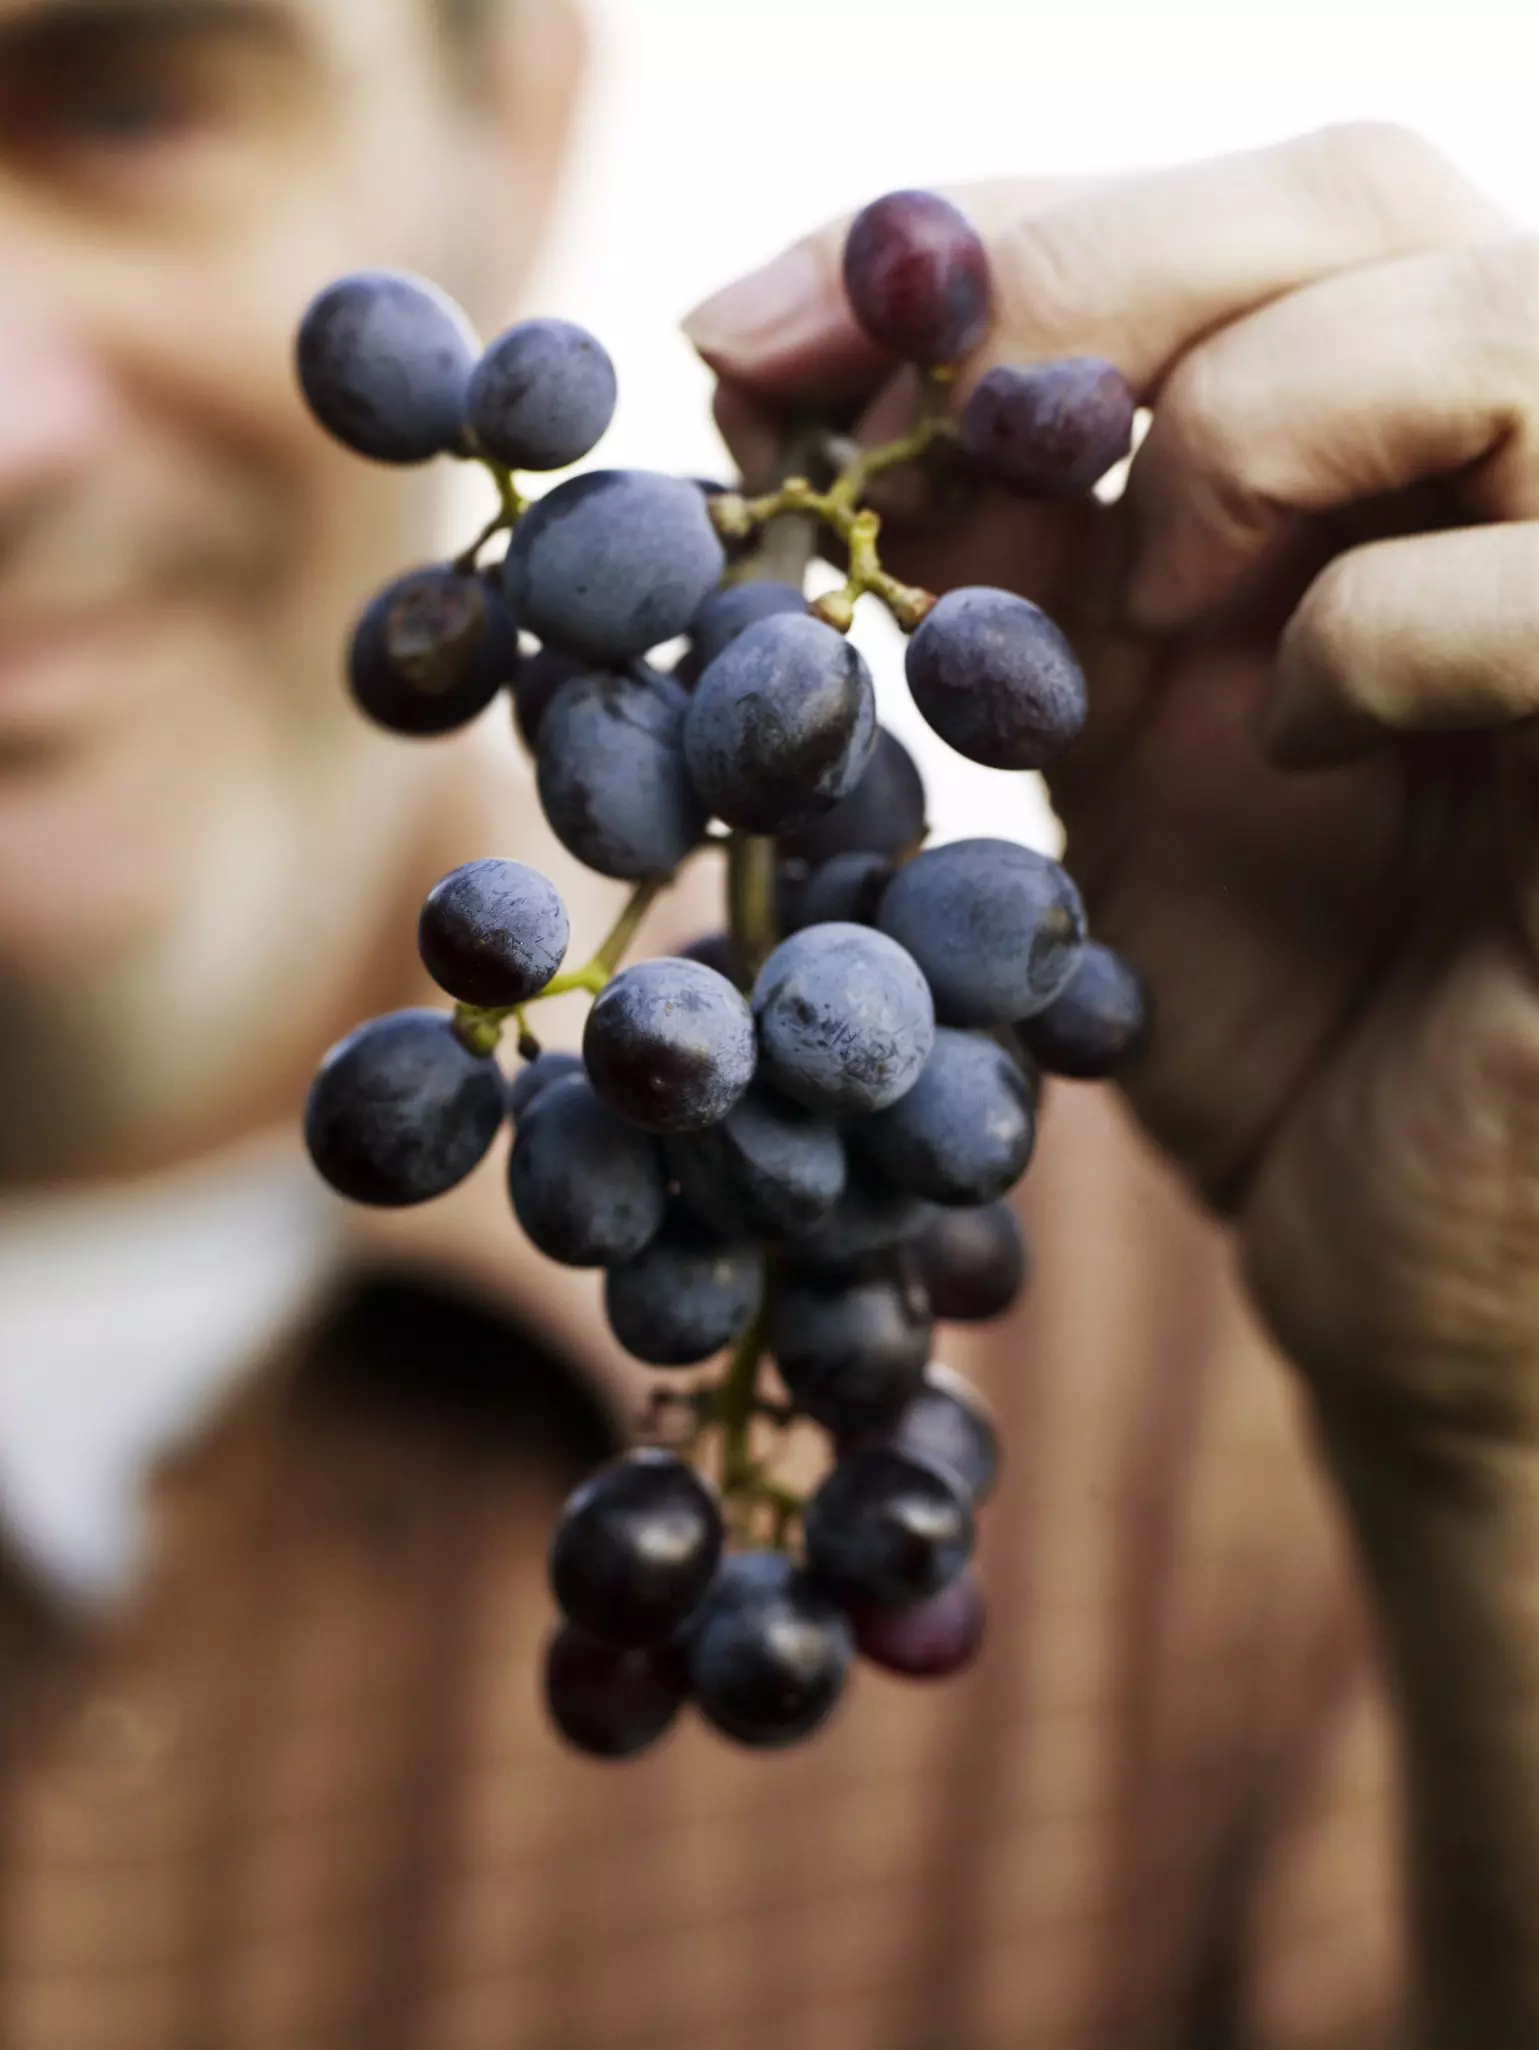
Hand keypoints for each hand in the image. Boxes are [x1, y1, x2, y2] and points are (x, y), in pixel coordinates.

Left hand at [688, 125, 1538, 1443]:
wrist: (1399, 1254)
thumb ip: (1000, 546)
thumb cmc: (1269, 1005)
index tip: (745, 340)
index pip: (1236, 211)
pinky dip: (1376, 630)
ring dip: (1241, 432)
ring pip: (1499, 318)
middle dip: (1074, 286)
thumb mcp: (1102, 742)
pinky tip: (1290, 737)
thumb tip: (778, 376)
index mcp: (1404, 451)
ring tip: (1135, 609)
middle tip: (874, 421)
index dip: (986, 238)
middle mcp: (1537, 481)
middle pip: (1363, 191)